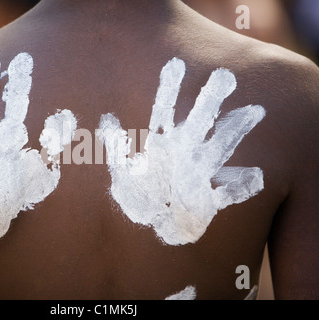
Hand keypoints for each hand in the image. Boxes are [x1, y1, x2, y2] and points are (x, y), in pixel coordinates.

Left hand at [97, 57, 265, 245]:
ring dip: (233, 132)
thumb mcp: (120, 173)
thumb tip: (107, 118)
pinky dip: (241, 187)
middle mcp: (184, 154)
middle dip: (208, 101)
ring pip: (219, 150)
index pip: (165, 112)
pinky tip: (256, 177)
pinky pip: (228, 193)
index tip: (176, 64)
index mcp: (162, 145)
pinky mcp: (208, 201)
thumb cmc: (139, 197)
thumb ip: (114, 147)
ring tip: (252, 110)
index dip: (169, 90)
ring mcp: (198, 175)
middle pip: (198, 123)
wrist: (155, 226)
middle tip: (224, 75)